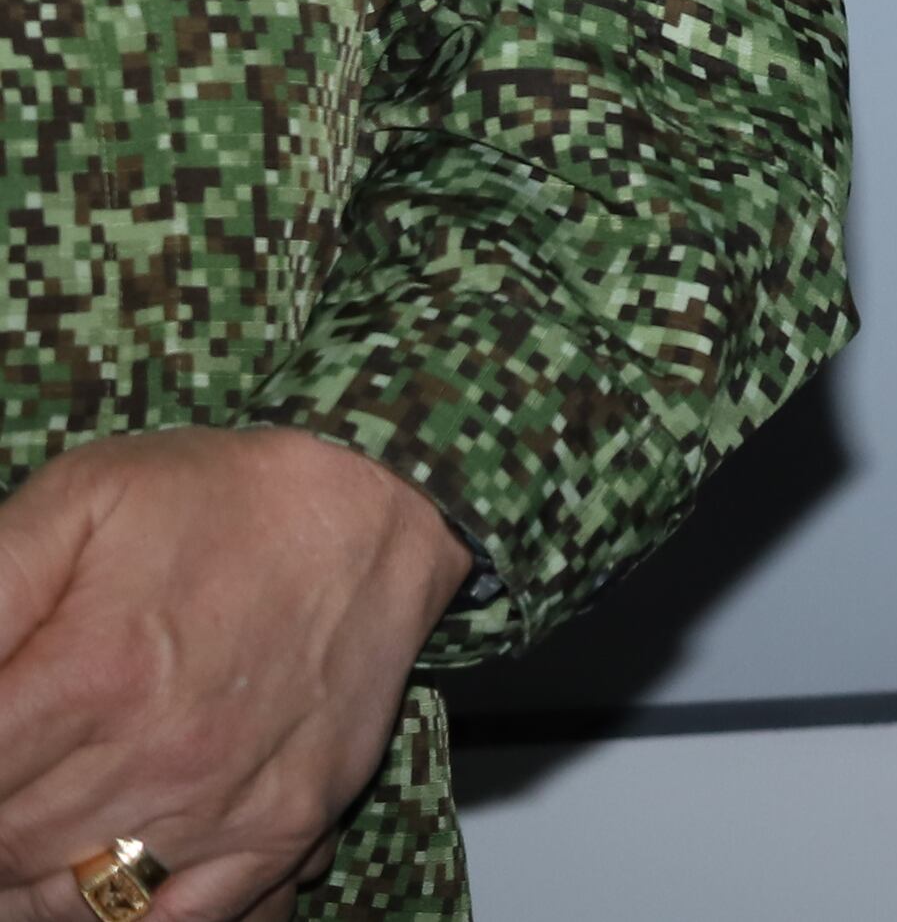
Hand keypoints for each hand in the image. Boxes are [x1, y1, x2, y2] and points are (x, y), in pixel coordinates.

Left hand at [0, 432, 472, 921]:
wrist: (378, 506)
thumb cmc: (220, 499)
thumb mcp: (79, 499)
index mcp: (90, 674)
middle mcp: (155, 754)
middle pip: (4, 844)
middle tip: (4, 775)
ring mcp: (222, 800)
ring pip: (72, 896)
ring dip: (24, 874)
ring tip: (21, 831)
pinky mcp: (283, 823)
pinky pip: (180, 917)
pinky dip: (125, 914)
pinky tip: (96, 876)